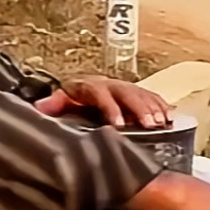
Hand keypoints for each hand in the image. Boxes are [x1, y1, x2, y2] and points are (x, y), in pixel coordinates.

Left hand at [35, 75, 170, 130]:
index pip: (101, 94)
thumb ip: (54, 105)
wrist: (84, 90)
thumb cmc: (75, 99)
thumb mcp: (63, 101)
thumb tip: (39, 107)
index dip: (111, 108)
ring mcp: (125, 88)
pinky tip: (170, 117)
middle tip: (149, 124)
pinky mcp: (136, 94)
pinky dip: (162, 106)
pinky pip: (152, 97)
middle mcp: (111, 85)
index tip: (119, 124)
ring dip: (153, 108)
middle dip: (139, 108)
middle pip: (127, 92)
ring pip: (142, 94)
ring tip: (162, 123)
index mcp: (91, 86)